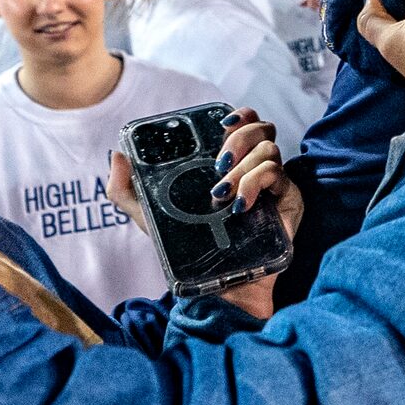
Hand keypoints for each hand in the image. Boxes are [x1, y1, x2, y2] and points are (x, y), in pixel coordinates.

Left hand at [107, 110, 299, 319]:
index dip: (238, 115)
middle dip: (239, 137)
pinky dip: (255, 183)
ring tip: (221, 195)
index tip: (222, 123)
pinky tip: (239, 205)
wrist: (220, 288)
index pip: (243, 123)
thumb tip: (116, 155)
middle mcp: (253, 167)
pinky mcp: (288, 199)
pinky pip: (277, 174)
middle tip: (217, 163)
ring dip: (242, 166)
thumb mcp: (150, 219)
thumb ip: (127, 190)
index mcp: (227, 162)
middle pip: (262, 127)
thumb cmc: (189, 251)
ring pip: (269, 149)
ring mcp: (272, 183)